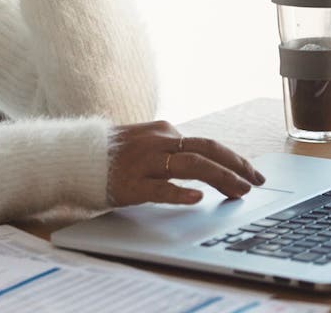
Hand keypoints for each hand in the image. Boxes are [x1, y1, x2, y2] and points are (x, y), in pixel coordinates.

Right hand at [107, 120, 265, 206]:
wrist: (74, 159)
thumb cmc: (112, 154)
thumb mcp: (146, 142)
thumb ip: (171, 148)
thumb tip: (205, 162)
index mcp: (163, 132)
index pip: (207, 144)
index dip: (234, 159)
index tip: (252, 173)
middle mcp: (157, 142)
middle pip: (206, 150)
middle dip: (236, 166)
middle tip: (257, 182)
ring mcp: (144, 162)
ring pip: (191, 166)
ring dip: (220, 178)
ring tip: (239, 191)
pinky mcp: (131, 183)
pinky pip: (160, 187)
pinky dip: (180, 191)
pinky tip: (198, 198)